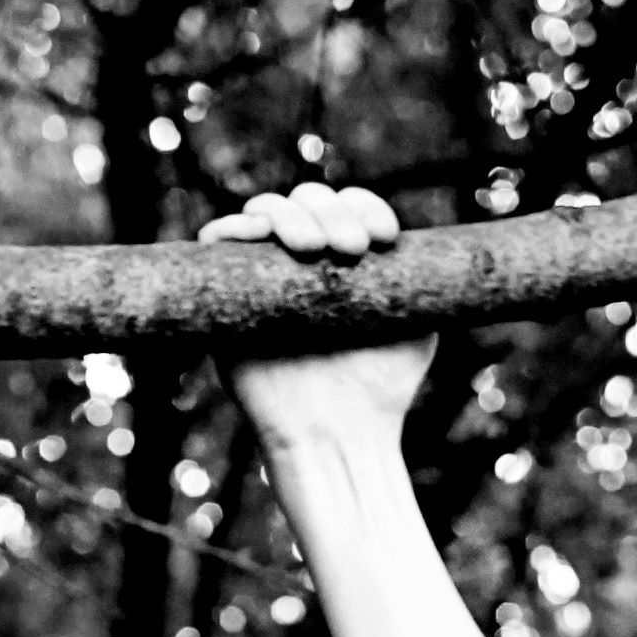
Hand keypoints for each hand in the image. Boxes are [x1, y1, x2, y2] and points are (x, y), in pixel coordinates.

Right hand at [210, 179, 432, 457]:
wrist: (337, 436)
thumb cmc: (382, 390)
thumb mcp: (418, 328)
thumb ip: (418, 281)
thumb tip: (417, 242)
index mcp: (348, 258)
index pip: (350, 206)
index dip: (365, 209)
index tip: (383, 239)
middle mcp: (303, 259)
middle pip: (307, 200)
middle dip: (330, 213)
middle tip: (350, 249)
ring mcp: (262, 273)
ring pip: (264, 212)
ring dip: (288, 215)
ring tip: (310, 249)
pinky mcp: (224, 295)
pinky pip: (217, 241)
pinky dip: (231, 226)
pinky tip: (255, 234)